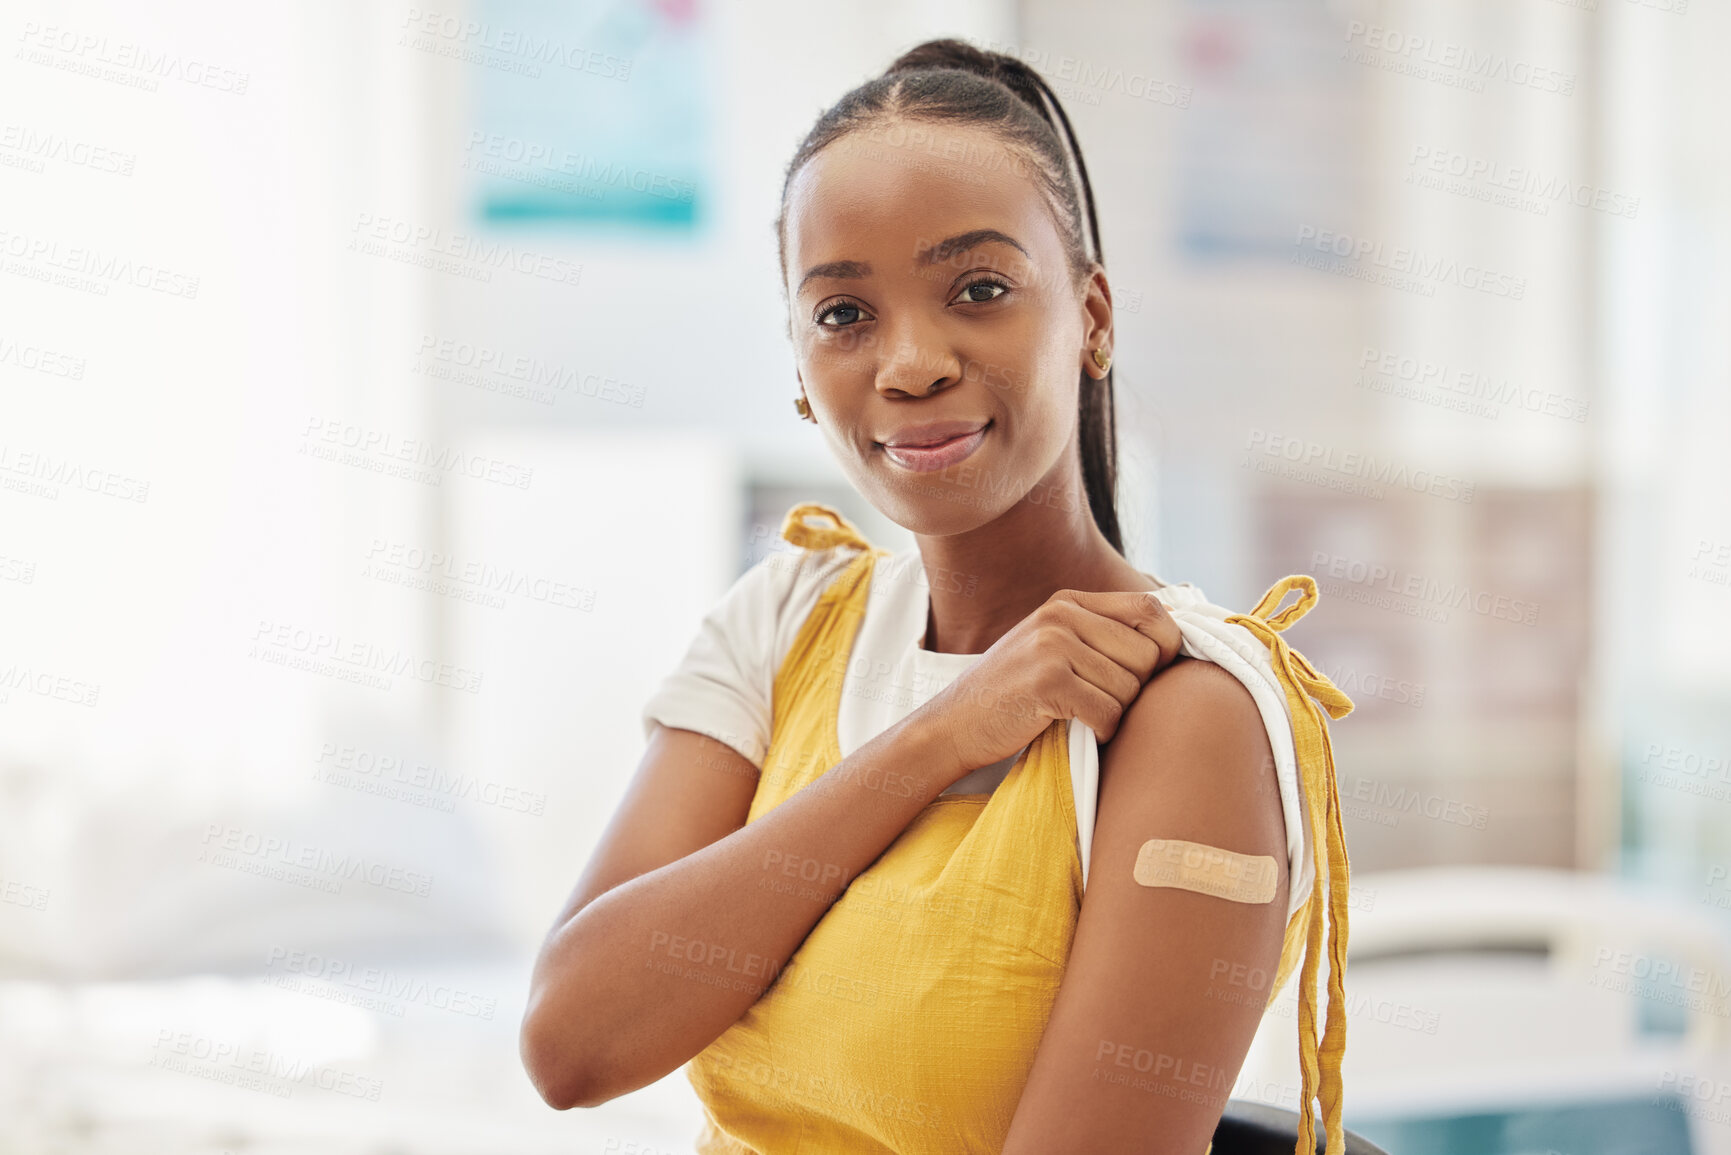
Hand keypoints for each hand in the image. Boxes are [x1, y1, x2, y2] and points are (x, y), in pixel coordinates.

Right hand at [915, 589, 1183, 783]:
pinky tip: (1077, 729)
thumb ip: (1102, 634)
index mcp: (1069, 602)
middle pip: (1146, 654)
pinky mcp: (1045, 680)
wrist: (953, 724)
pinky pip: (1107, 712)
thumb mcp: (1054, 647)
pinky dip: (1101, 730)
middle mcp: (1061, 615)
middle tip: (1104, 702)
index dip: (1166, 646)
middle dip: (1137, 690)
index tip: (1150, 675)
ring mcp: (1051, 645)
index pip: (1150, 610)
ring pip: (1129, 688)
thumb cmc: (1014, 694)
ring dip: (1114, 714)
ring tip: (1082, 716)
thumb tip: (1175, 632)